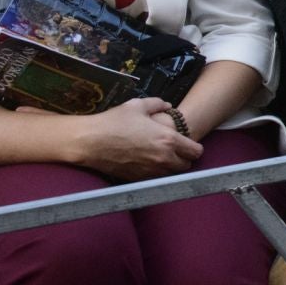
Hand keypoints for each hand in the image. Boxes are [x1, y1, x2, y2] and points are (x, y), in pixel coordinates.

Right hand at [71, 97, 201, 180]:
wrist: (89, 141)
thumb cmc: (113, 121)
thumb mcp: (137, 106)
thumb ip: (157, 104)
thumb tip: (168, 105)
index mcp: (168, 139)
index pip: (196, 151)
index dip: (194, 147)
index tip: (188, 143)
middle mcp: (163, 158)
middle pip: (187, 166)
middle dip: (184, 159)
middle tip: (176, 151)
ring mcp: (151, 171)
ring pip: (172, 175)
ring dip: (171, 168)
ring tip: (162, 157)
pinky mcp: (138, 179)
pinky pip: (155, 180)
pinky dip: (156, 174)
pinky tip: (148, 163)